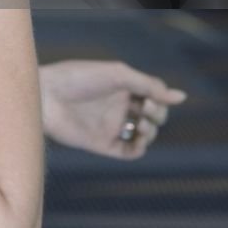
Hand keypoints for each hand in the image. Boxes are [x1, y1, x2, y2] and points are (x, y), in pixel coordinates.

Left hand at [38, 60, 186, 159]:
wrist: (45, 96)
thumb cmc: (78, 78)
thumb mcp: (118, 75)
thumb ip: (149, 86)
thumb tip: (182, 97)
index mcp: (123, 85)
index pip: (155, 95)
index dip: (161, 98)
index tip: (152, 96)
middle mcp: (118, 106)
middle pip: (154, 116)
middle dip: (158, 114)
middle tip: (146, 110)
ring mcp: (111, 125)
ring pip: (145, 135)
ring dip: (151, 132)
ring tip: (140, 124)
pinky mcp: (102, 144)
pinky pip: (129, 152)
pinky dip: (139, 149)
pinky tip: (138, 141)